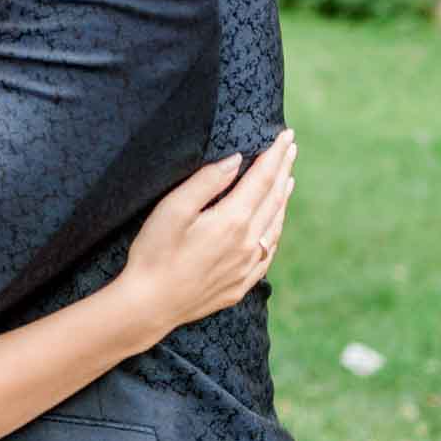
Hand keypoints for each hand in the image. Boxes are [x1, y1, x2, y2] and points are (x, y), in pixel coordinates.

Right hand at [113, 130, 296, 346]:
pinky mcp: (240, 284)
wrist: (150, 305)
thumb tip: (236, 160)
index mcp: (232, 221)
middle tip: (290, 148)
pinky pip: (268, 252)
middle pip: (273, 199)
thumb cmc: (155, 252)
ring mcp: (247, 267)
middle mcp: (247, 244)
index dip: (275, 155)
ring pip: (274, 225)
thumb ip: (206, 182)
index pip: (262, 179)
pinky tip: (273, 225)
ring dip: (283, 199)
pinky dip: (275, 230)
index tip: (286, 135)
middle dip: (283, 170)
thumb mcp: (173, 209)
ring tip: (288, 179)